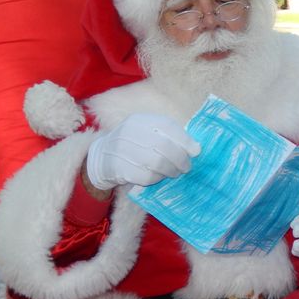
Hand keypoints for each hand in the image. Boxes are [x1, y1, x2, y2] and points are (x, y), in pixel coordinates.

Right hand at [86, 113, 200, 190]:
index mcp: (139, 120)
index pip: (166, 126)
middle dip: (180, 158)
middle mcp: (129, 132)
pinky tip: (159, 176)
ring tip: (175, 172)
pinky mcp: (120, 169)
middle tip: (186, 166)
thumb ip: (170, 136)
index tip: (195, 151)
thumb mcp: (147, 132)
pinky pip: (147, 177)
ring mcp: (122, 151)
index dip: (184, 139)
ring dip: (171, 170)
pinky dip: (157, 178)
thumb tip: (196, 148)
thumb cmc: (133, 144)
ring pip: (156, 163)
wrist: (102, 157)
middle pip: (163, 146)